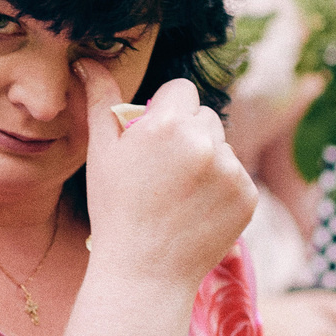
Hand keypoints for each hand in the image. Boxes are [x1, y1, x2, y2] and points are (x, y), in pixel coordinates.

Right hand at [78, 66, 255, 293]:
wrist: (143, 274)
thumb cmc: (115, 211)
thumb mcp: (102, 153)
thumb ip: (99, 100)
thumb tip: (87, 61)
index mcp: (169, 124)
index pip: (181, 90)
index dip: (165, 112)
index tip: (153, 139)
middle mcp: (205, 142)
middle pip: (205, 116)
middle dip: (188, 134)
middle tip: (162, 172)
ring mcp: (231, 170)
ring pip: (222, 146)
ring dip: (206, 160)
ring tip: (178, 195)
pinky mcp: (248, 196)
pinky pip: (237, 176)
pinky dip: (221, 189)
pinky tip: (195, 210)